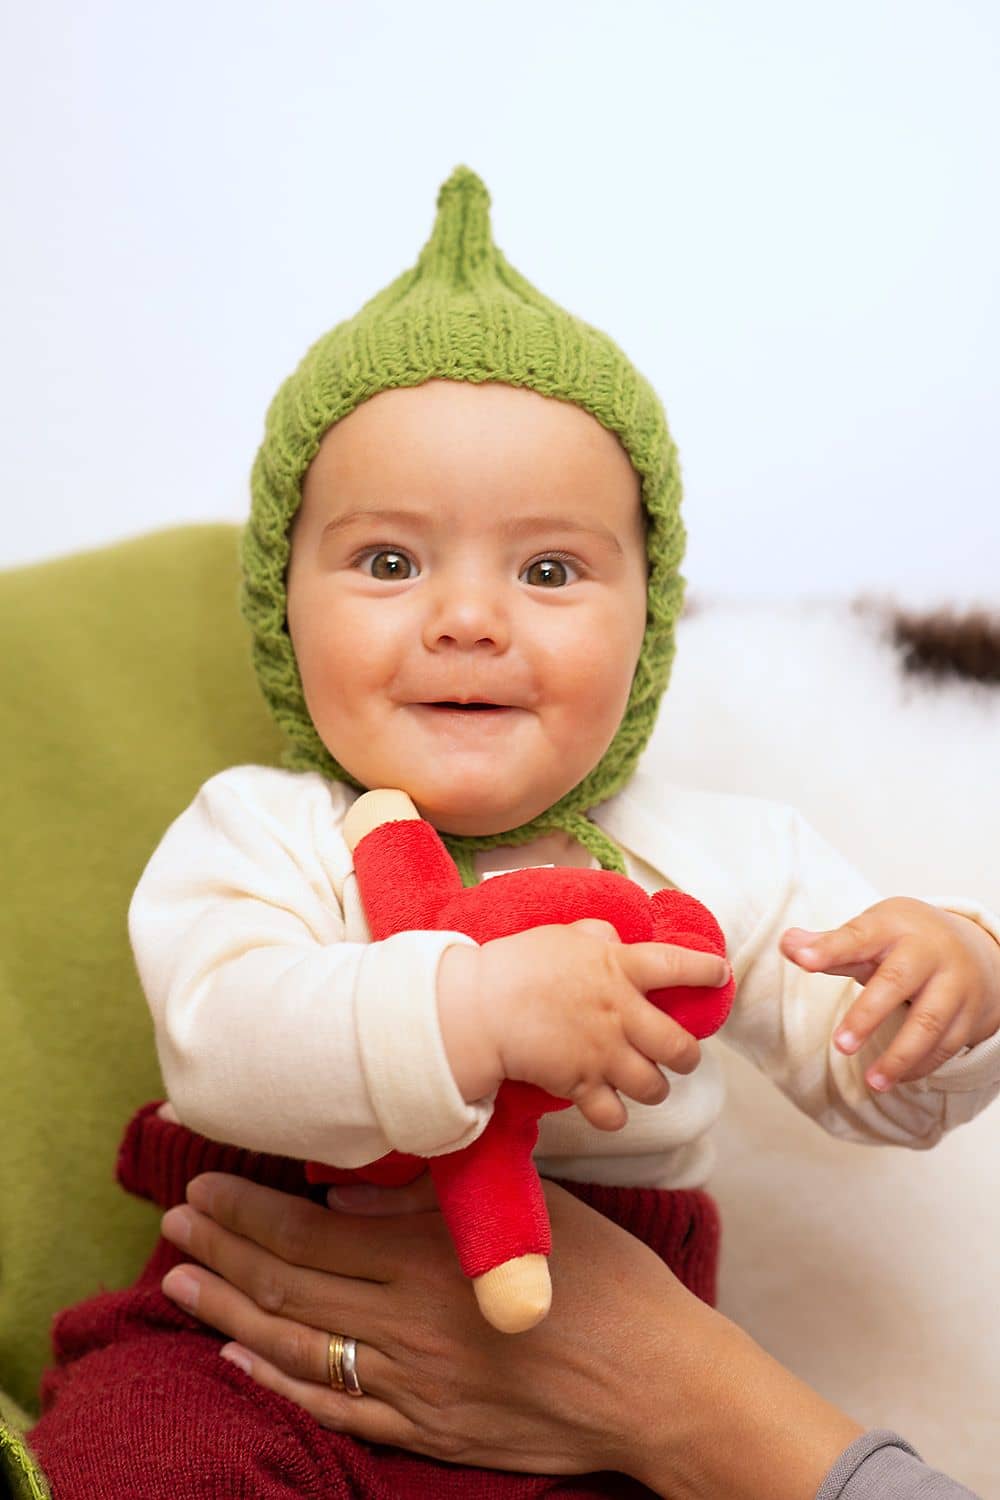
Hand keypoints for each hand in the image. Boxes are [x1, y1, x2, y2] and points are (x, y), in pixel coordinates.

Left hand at [160, 1172, 859, 1498]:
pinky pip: (334, 1408)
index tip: (204, 1186)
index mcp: (430, 1261)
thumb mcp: (532, 1216)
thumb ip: (433, 1205)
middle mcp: (406, 1326)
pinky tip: (241, 1363)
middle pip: (288, 1286)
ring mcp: (411, 1387)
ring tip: (183, 1285)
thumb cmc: (612, 1284)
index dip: (247, 1211)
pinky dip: (279, 1384)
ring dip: (230, 1315)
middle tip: (176, 1224)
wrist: (661, 1387)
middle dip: (222, 1251)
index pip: (309, 1233)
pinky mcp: (426, 1431)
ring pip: (296, 1348)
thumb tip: (345, 1193)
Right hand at [438, 918, 726, 1129]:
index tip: (720, 974)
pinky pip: (613, 1115)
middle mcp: (622, 1014)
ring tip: (643, 1081)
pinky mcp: (581, 1084)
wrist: (480, 1007)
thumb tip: (615, 937)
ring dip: (653, 1087)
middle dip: (687, 1057)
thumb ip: (597, 936)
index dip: (707, 971)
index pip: (680, 967)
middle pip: (681, 1049)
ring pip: (655, 1087)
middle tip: (679, 1055)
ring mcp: (604, 1054)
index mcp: (620, 969)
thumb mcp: (562, 936)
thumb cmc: (517, 964)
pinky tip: (607, 1105)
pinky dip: (613, 1115)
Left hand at [782, 898, 999, 1090]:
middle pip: (897, 981)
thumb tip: (788, 943)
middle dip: (867, 1015)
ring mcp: (954, 984)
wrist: (976, 950)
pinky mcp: (970, 1014)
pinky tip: (898, 1079)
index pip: (858, 935)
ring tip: (872, 1082)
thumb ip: (829, 944)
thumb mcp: (872, 932)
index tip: (801, 958)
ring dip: (900, 1056)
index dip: (829, 948)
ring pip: (928, 1022)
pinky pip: (947, 1044)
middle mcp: (928, 952)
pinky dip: (922, 1065)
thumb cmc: (907, 942)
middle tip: (840, 1045)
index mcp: (894, 926)